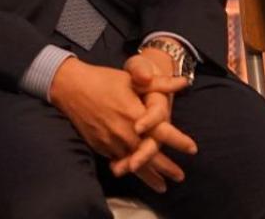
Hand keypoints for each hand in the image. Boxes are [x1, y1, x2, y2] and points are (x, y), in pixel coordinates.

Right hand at [50, 57, 194, 192]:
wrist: (71, 87)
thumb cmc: (103, 80)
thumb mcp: (132, 79)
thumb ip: (159, 84)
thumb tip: (184, 82)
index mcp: (136, 114)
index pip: (163, 133)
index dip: (179, 141)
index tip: (193, 149)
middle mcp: (126, 132)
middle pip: (152, 155)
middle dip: (167, 167)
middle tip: (180, 176)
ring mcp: (112, 141)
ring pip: (135, 164)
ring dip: (150, 176)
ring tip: (162, 186)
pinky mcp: (101, 146)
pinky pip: (119, 162)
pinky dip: (129, 170)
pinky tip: (136, 175)